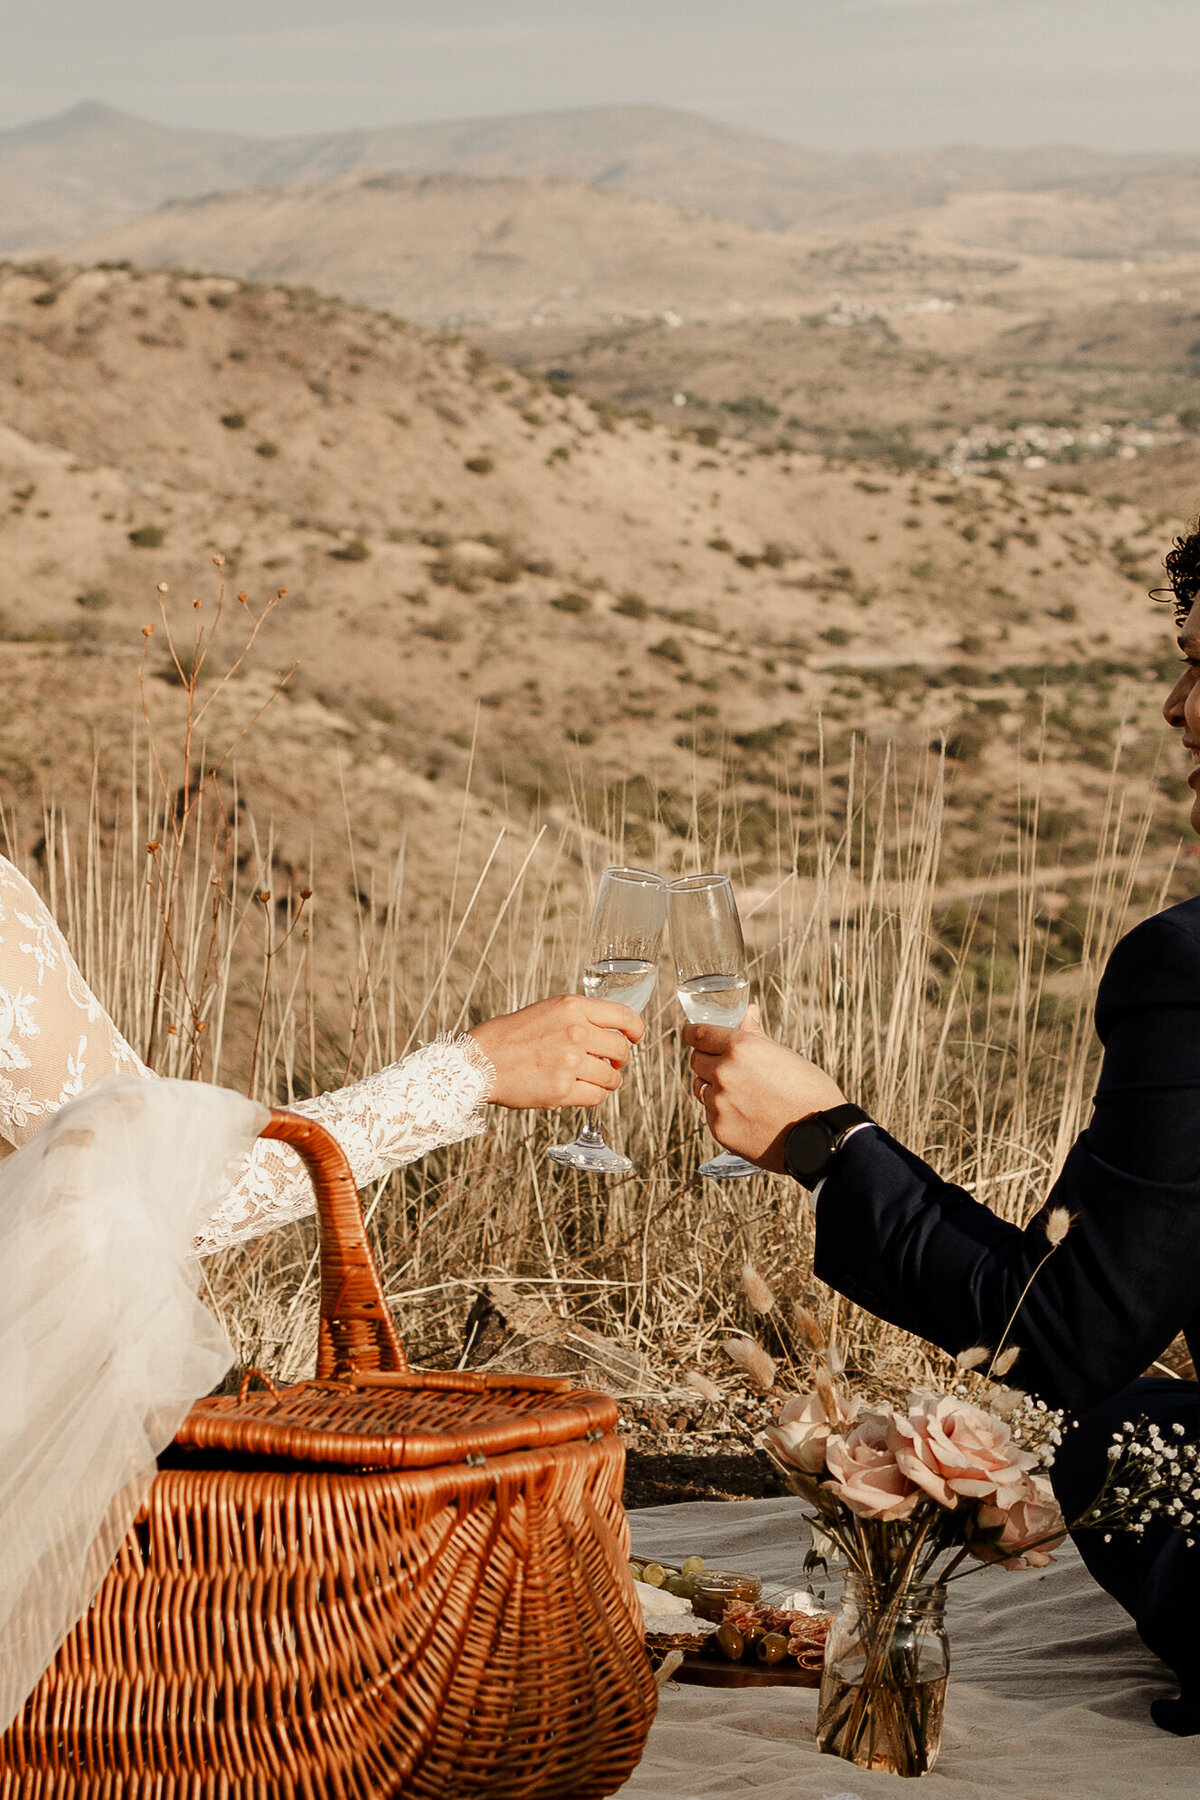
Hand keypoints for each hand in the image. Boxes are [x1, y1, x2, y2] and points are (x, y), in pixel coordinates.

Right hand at [467, 994, 643, 1108]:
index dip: (636, 1029)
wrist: (480, 1061)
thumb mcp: (548, 1011)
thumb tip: (611, 1032)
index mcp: (572, 1007)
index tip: (636, 1037)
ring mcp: (570, 1062)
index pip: (623, 1016)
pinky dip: (594, 1095)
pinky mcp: (562, 1090)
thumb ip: (579, 1018)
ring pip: (612, 1077)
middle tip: (609, 1064)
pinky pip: (597, 1096)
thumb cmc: (511, 1037)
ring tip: (592, 1079)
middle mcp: (575, 1032)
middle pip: (622, 1049)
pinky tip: (580, 1090)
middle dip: (620, 1059)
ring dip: (607, 1080)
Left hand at [683, 1005, 847, 1171]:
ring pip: (701, 1088)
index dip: (693, 1033)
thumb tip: (747, 1012)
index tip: (691, 1034)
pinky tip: (747, 1115)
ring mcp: (719, 1103)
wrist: (821, 1137)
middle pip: (696, 1060)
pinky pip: (711, 1113)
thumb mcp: (784, 1055)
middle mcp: (724, 1073)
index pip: (698, 1034)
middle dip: (707, 1060)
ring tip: (741, 1094)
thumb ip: (755, 1035)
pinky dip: (722, 1112)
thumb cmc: (809, 1091)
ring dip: (714, 1087)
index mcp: (740, 1048)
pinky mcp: (719, 1129)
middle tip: (725, 1066)